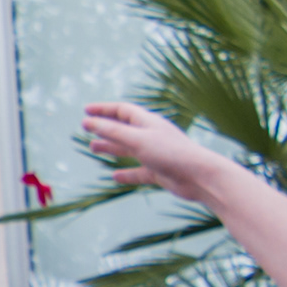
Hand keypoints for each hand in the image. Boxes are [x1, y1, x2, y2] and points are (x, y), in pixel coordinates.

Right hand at [75, 101, 238, 211]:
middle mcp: (152, 136)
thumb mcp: (137, 140)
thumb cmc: (171, 153)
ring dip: (111, 148)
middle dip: (105, 128)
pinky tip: (115, 177)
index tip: (86, 110)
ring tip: (94, 148)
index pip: (122, 110)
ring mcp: (156, 154)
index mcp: (148, 123)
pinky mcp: (160, 172)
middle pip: (124, 128)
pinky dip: (126, 173)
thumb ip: (112, 131)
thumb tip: (88, 122)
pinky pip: (139, 172)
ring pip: (129, 149)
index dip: (103, 109)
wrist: (200, 177)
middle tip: (86, 130)